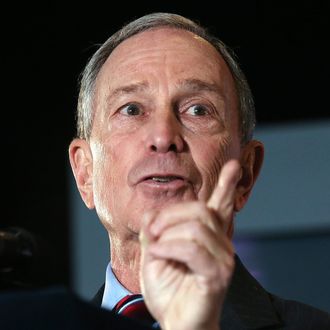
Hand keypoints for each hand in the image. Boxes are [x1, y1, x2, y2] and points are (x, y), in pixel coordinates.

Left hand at [139, 159, 240, 329]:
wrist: (174, 321)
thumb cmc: (168, 289)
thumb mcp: (155, 252)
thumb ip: (156, 231)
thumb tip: (152, 214)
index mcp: (208, 236)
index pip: (220, 206)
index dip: (227, 185)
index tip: (233, 165)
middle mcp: (221, 243)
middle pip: (199, 210)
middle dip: (169, 215)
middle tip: (151, 231)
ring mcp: (222, 259)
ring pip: (195, 226)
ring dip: (166, 234)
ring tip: (153, 248)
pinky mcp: (217, 274)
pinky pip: (192, 248)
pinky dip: (168, 247)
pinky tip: (155, 253)